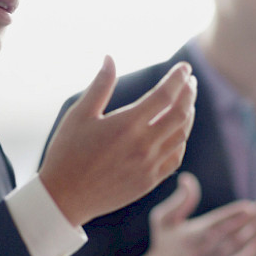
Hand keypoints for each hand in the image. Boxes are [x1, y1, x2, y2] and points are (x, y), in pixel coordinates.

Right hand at [40, 58, 196, 225]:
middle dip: (189, 93)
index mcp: (127, 124)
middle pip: (180, 113)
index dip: (178, 78)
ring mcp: (149, 165)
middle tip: (190, 81)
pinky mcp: (150, 181)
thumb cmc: (67, 153)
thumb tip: (110, 57)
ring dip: (188, 115)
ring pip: (182, 135)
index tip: (184, 67)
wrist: (65, 198)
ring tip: (187, 102)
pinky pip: (175, 157)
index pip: (165, 95)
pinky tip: (178, 132)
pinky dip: (181, 140)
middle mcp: (144, 144)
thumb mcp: (79, 114)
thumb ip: (100, 85)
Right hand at [140, 172, 255, 255]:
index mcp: (192, 237)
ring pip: (244, 248)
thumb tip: (188, 179)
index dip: (236, 215)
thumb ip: (179, 200)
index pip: (218, 224)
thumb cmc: (165, 245)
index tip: (250, 205)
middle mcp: (207, 253)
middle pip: (235, 235)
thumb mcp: (163, 220)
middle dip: (253, 221)